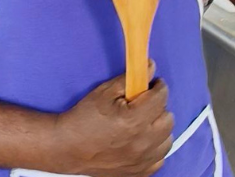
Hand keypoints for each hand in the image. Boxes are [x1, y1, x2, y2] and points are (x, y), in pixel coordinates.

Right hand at [52, 64, 173, 176]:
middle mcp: (141, 142)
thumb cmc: (83, 119)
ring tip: (143, 123)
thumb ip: (131, 79)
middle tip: (144, 104)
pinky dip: (154, 148)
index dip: (158, 87)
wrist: (66, 148)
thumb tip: (150, 67)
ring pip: (167, 138)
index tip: (153, 85)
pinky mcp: (138, 172)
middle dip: (158, 107)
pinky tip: (141, 141)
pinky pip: (159, 158)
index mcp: (134, 120)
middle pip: (168, 118)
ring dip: (159, 128)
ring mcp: (141, 160)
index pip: (161, 97)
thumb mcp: (105, 92)